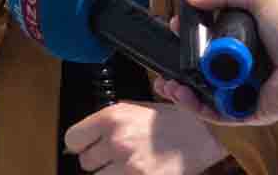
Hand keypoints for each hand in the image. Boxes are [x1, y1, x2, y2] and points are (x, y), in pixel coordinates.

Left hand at [63, 101, 227, 174]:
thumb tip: (87, 136)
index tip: (86, 147)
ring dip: (111, 173)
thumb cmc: (173, 120)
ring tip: (128, 166)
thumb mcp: (136, 108)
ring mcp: (128, 165)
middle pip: (86, 163)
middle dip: (99, 161)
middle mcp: (117, 141)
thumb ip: (109, 121)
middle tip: (116, 156)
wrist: (204, 135)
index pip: (72, 139)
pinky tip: (136, 172)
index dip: (80, 144)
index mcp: (112, 117)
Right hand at [152, 0, 277, 125]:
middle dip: (179, 65)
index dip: (190, 34)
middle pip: (202, 67)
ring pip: (203, 92)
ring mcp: (241, 90)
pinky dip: (196, 106)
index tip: (174, 27)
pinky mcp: (244, 112)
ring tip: (166, 83)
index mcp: (244, 39)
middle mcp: (240, 65)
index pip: (209, 37)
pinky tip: (183, 95)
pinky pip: (215, 112)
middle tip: (162, 62)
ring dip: (182, 89)